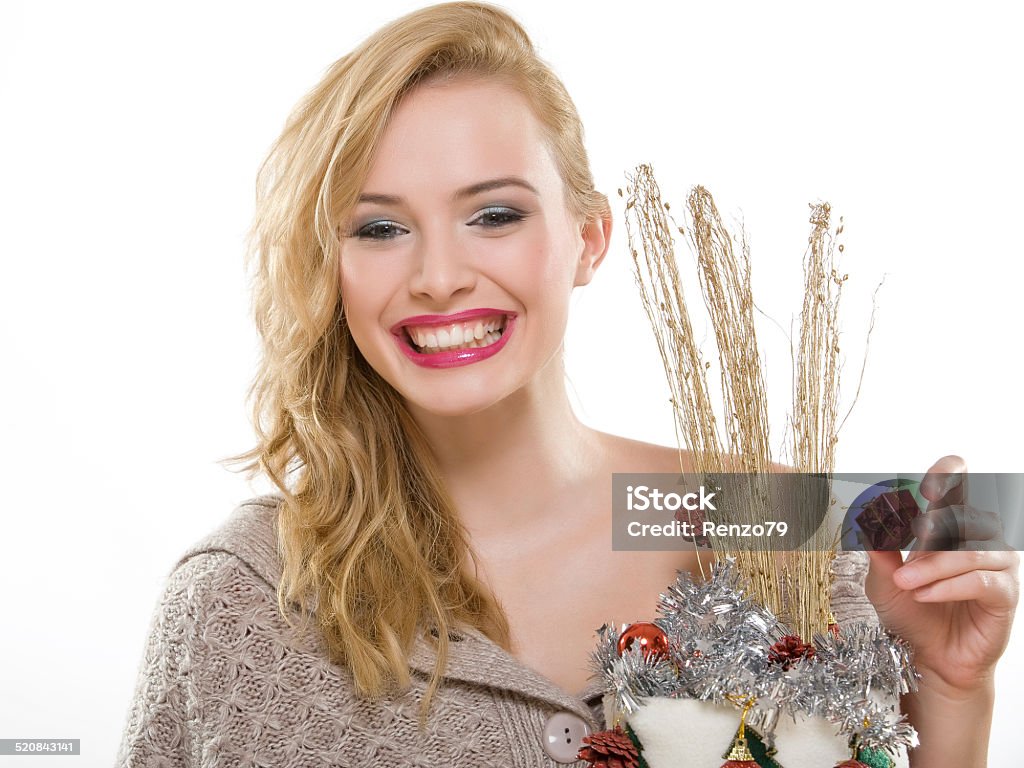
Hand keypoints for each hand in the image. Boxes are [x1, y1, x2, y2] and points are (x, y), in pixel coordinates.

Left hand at [863, 455, 1019, 694]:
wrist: (927, 655)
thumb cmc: (910, 611)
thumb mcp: (883, 579)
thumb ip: (878, 549)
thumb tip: (868, 517)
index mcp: (949, 526)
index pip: (959, 486)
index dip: (949, 475)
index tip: (927, 485)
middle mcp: (977, 539)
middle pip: (967, 515)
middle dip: (936, 525)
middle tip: (912, 535)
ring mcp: (996, 566)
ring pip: (972, 550)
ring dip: (934, 565)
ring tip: (906, 582)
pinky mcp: (1003, 594)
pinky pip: (982, 580)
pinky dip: (949, 586)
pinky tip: (925, 595)